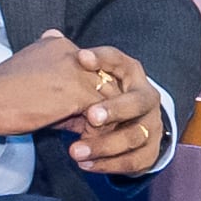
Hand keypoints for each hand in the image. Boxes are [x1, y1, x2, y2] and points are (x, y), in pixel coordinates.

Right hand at [0, 30, 127, 138]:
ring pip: (108, 97)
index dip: (93, 91)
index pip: (92, 67)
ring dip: (106, 121)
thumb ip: (55, 80)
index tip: (87, 113)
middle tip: (100, 130)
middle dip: (106, 107)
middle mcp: (72, 52)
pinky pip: (101, 114)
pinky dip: (98, 131)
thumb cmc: (1, 93)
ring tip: (96, 140)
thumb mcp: (31, 77)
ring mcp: (77, 71)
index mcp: (60, 44)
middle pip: (105, 80)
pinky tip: (88, 143)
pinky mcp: (77, 93)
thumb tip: (76, 104)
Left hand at [66, 46, 166, 177]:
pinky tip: (86, 165)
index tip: (81, 57)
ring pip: (134, 135)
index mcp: (131, 74)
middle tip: (90, 116)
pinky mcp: (150, 152)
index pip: (120, 60)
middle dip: (114, 108)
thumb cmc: (100, 97)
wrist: (129, 126)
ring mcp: (151, 126)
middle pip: (137, 101)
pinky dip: (109, 165)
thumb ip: (72, 64)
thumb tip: (49, 36)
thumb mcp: (89, 80)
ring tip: (74, 151)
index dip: (103, 59)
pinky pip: (133, 161)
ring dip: (105, 145)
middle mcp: (147, 98)